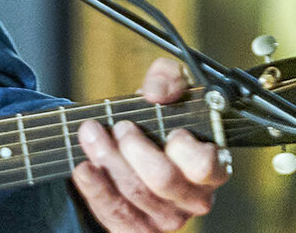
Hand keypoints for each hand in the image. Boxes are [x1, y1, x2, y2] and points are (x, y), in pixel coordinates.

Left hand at [71, 57, 228, 232]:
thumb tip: (158, 92)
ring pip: (134, 193)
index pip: (205, 165)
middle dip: (134, 148)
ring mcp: (166, 219)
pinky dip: (95, 188)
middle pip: (162, 179)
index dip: (184, 147)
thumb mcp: (166, 92)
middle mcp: (194, 199)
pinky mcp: (138, 230)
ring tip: (91, 134)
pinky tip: (82, 167)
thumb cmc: (158, 124)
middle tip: (120, 126)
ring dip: (107, 159)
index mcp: (213, 168)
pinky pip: (115, 214)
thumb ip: (169, 78)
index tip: (169, 128)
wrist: (131, 153)